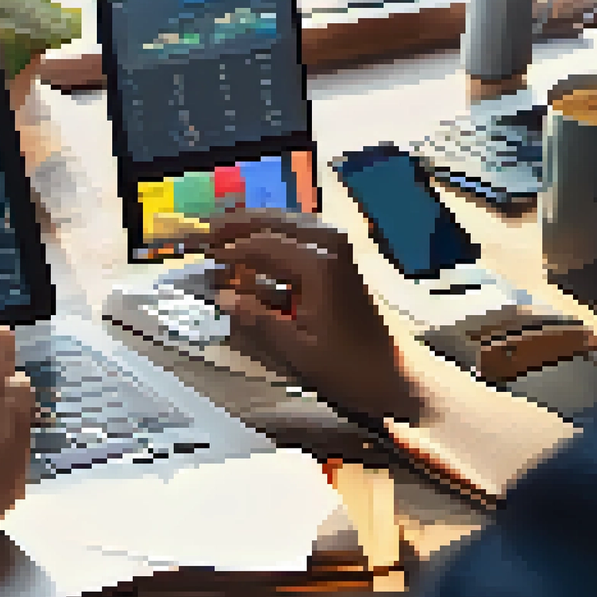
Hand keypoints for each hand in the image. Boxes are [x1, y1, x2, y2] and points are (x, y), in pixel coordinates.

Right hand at [198, 210, 421, 423]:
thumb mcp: (298, 351)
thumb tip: (221, 298)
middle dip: (236, 225)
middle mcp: (329, 245)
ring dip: (254, 226)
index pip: (259, 245)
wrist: (400, 374)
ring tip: (221, 233)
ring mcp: (338, 249)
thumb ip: (258, 321)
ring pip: (286, 223)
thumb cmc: (351, 367)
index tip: (197, 252)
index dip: (225, 249)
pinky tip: (255, 247)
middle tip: (201, 231)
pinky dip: (274, 237)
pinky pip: (300, 236)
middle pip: (272, 221)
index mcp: (318, 265)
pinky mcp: (341, 259)